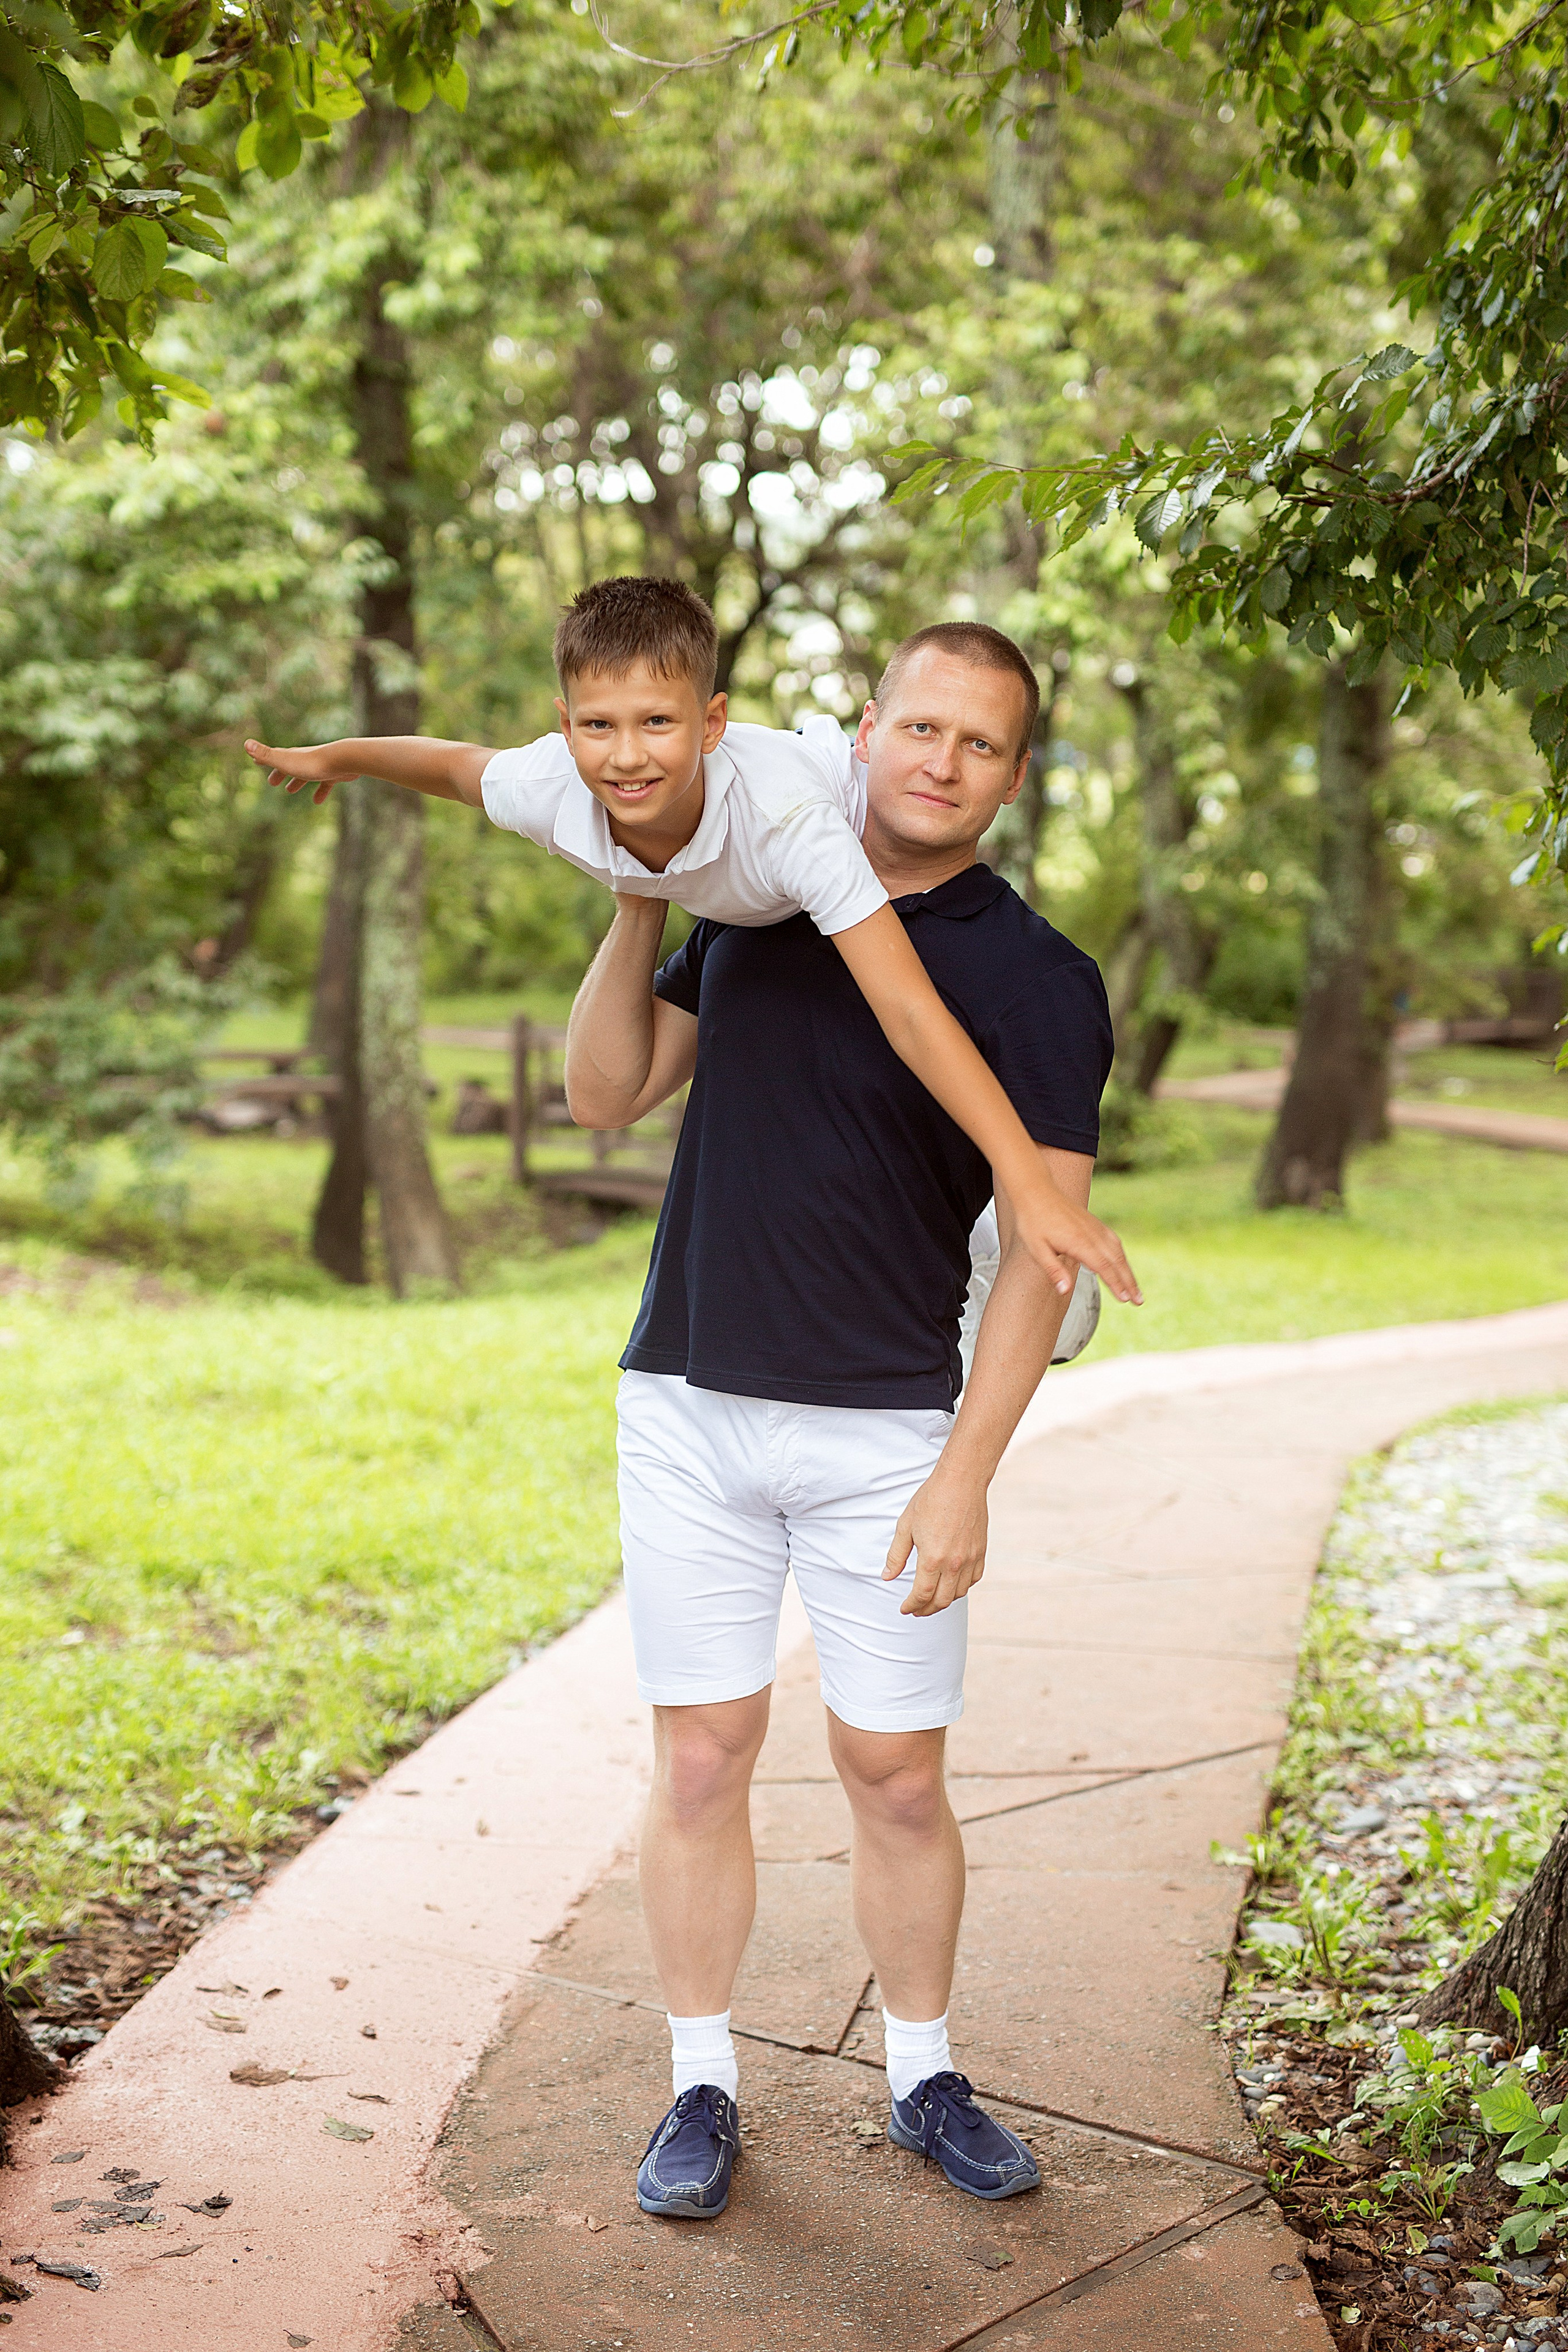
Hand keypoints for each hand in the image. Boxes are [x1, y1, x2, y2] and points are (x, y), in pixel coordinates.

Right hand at [244, 738, 349, 805]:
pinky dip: (320, 791)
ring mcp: (319, 766)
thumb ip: (266, 755)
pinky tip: (317, 801)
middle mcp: (304, 760)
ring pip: (305, 775)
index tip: (255, 760)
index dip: (263, 759)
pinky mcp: (333, 774)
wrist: (343, 760)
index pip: (274, 757)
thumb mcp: (286, 761)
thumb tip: (246, 743)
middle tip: (272, 782)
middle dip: (279, 773)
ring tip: (290, 791)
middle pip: (289, 766)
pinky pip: (325, 784)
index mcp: (291, 757)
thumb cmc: (312, 763)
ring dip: (297, 782)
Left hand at [883, 1464, 987, 1616]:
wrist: (961, 1482)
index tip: (905, 1609)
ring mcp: (970, 1559)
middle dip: (927, 1609)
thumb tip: (887, 1577)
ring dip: (944, 1601)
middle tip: (916, 1610)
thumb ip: (896, 1555)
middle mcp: (954, 1564)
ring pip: (959, 1593)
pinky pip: (974, 1580)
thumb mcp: (905, 1526)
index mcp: (932, 1559)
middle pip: (941, 1600)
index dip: (911, 1606)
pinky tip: (952, 1584)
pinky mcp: (981, 1552)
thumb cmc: (931, 1500)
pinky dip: (962, 1588)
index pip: (921, 1595)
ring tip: (932, 1599)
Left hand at [1014, 1181, 1141, 1306]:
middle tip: (1138, 1301)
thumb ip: (1053, 1270)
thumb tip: (1064, 1290)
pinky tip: (1123, 1265)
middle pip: (1117, 1261)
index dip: (1116, 1284)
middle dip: (1129, 1282)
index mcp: (1079, 1242)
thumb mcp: (1037, 1248)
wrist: (1037, 1192)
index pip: (1103, 1267)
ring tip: (1135, 1289)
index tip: (1125, 1299)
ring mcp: (1095, 1228)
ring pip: (1118, 1252)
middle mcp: (1092, 1234)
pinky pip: (1114, 1241)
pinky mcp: (1094, 1224)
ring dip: (1128, 1271)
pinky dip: (1122, 1256)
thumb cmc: (1033, 1221)